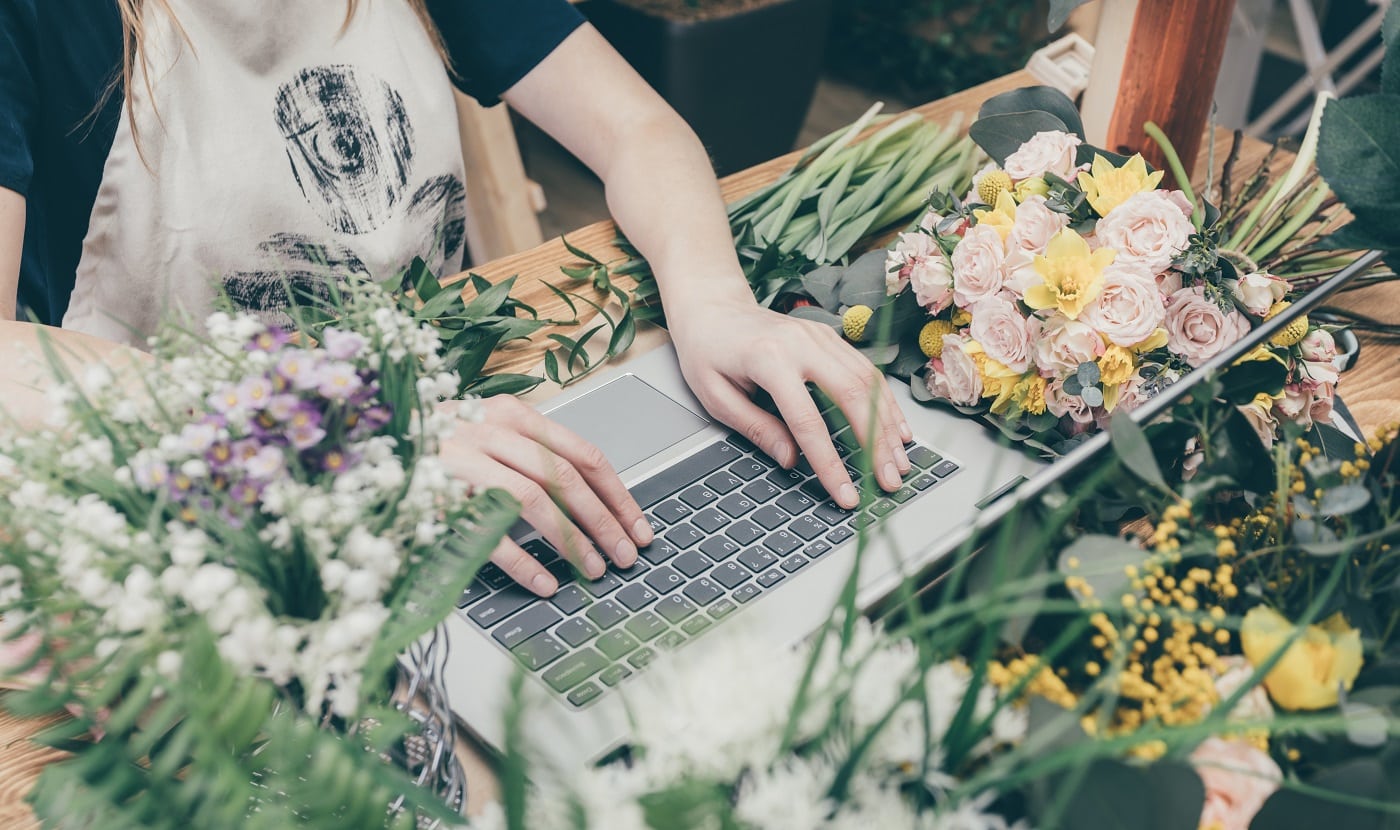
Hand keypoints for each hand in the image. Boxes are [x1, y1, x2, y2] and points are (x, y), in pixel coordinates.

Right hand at [436, 397, 652, 596]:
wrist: (366, 441)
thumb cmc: (436, 444)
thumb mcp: (489, 435)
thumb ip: (533, 454)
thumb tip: (591, 496)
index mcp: (512, 416)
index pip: (583, 454)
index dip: (618, 494)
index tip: (638, 526)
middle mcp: (491, 433)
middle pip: (566, 479)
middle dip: (604, 521)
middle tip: (624, 555)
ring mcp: (464, 463)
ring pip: (535, 502)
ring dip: (571, 541)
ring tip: (592, 570)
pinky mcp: (438, 496)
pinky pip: (490, 533)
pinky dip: (523, 562)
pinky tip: (544, 584)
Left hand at [668, 296, 912, 508]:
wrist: (713, 307)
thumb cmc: (708, 351)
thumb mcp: (716, 396)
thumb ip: (756, 427)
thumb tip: (791, 460)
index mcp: (769, 360)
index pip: (808, 422)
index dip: (830, 463)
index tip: (845, 494)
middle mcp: (802, 344)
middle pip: (852, 397)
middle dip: (876, 445)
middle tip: (889, 481)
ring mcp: (819, 337)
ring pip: (867, 382)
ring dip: (889, 425)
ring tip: (899, 462)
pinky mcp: (828, 337)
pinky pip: (865, 370)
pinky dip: (884, 401)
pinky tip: (896, 429)